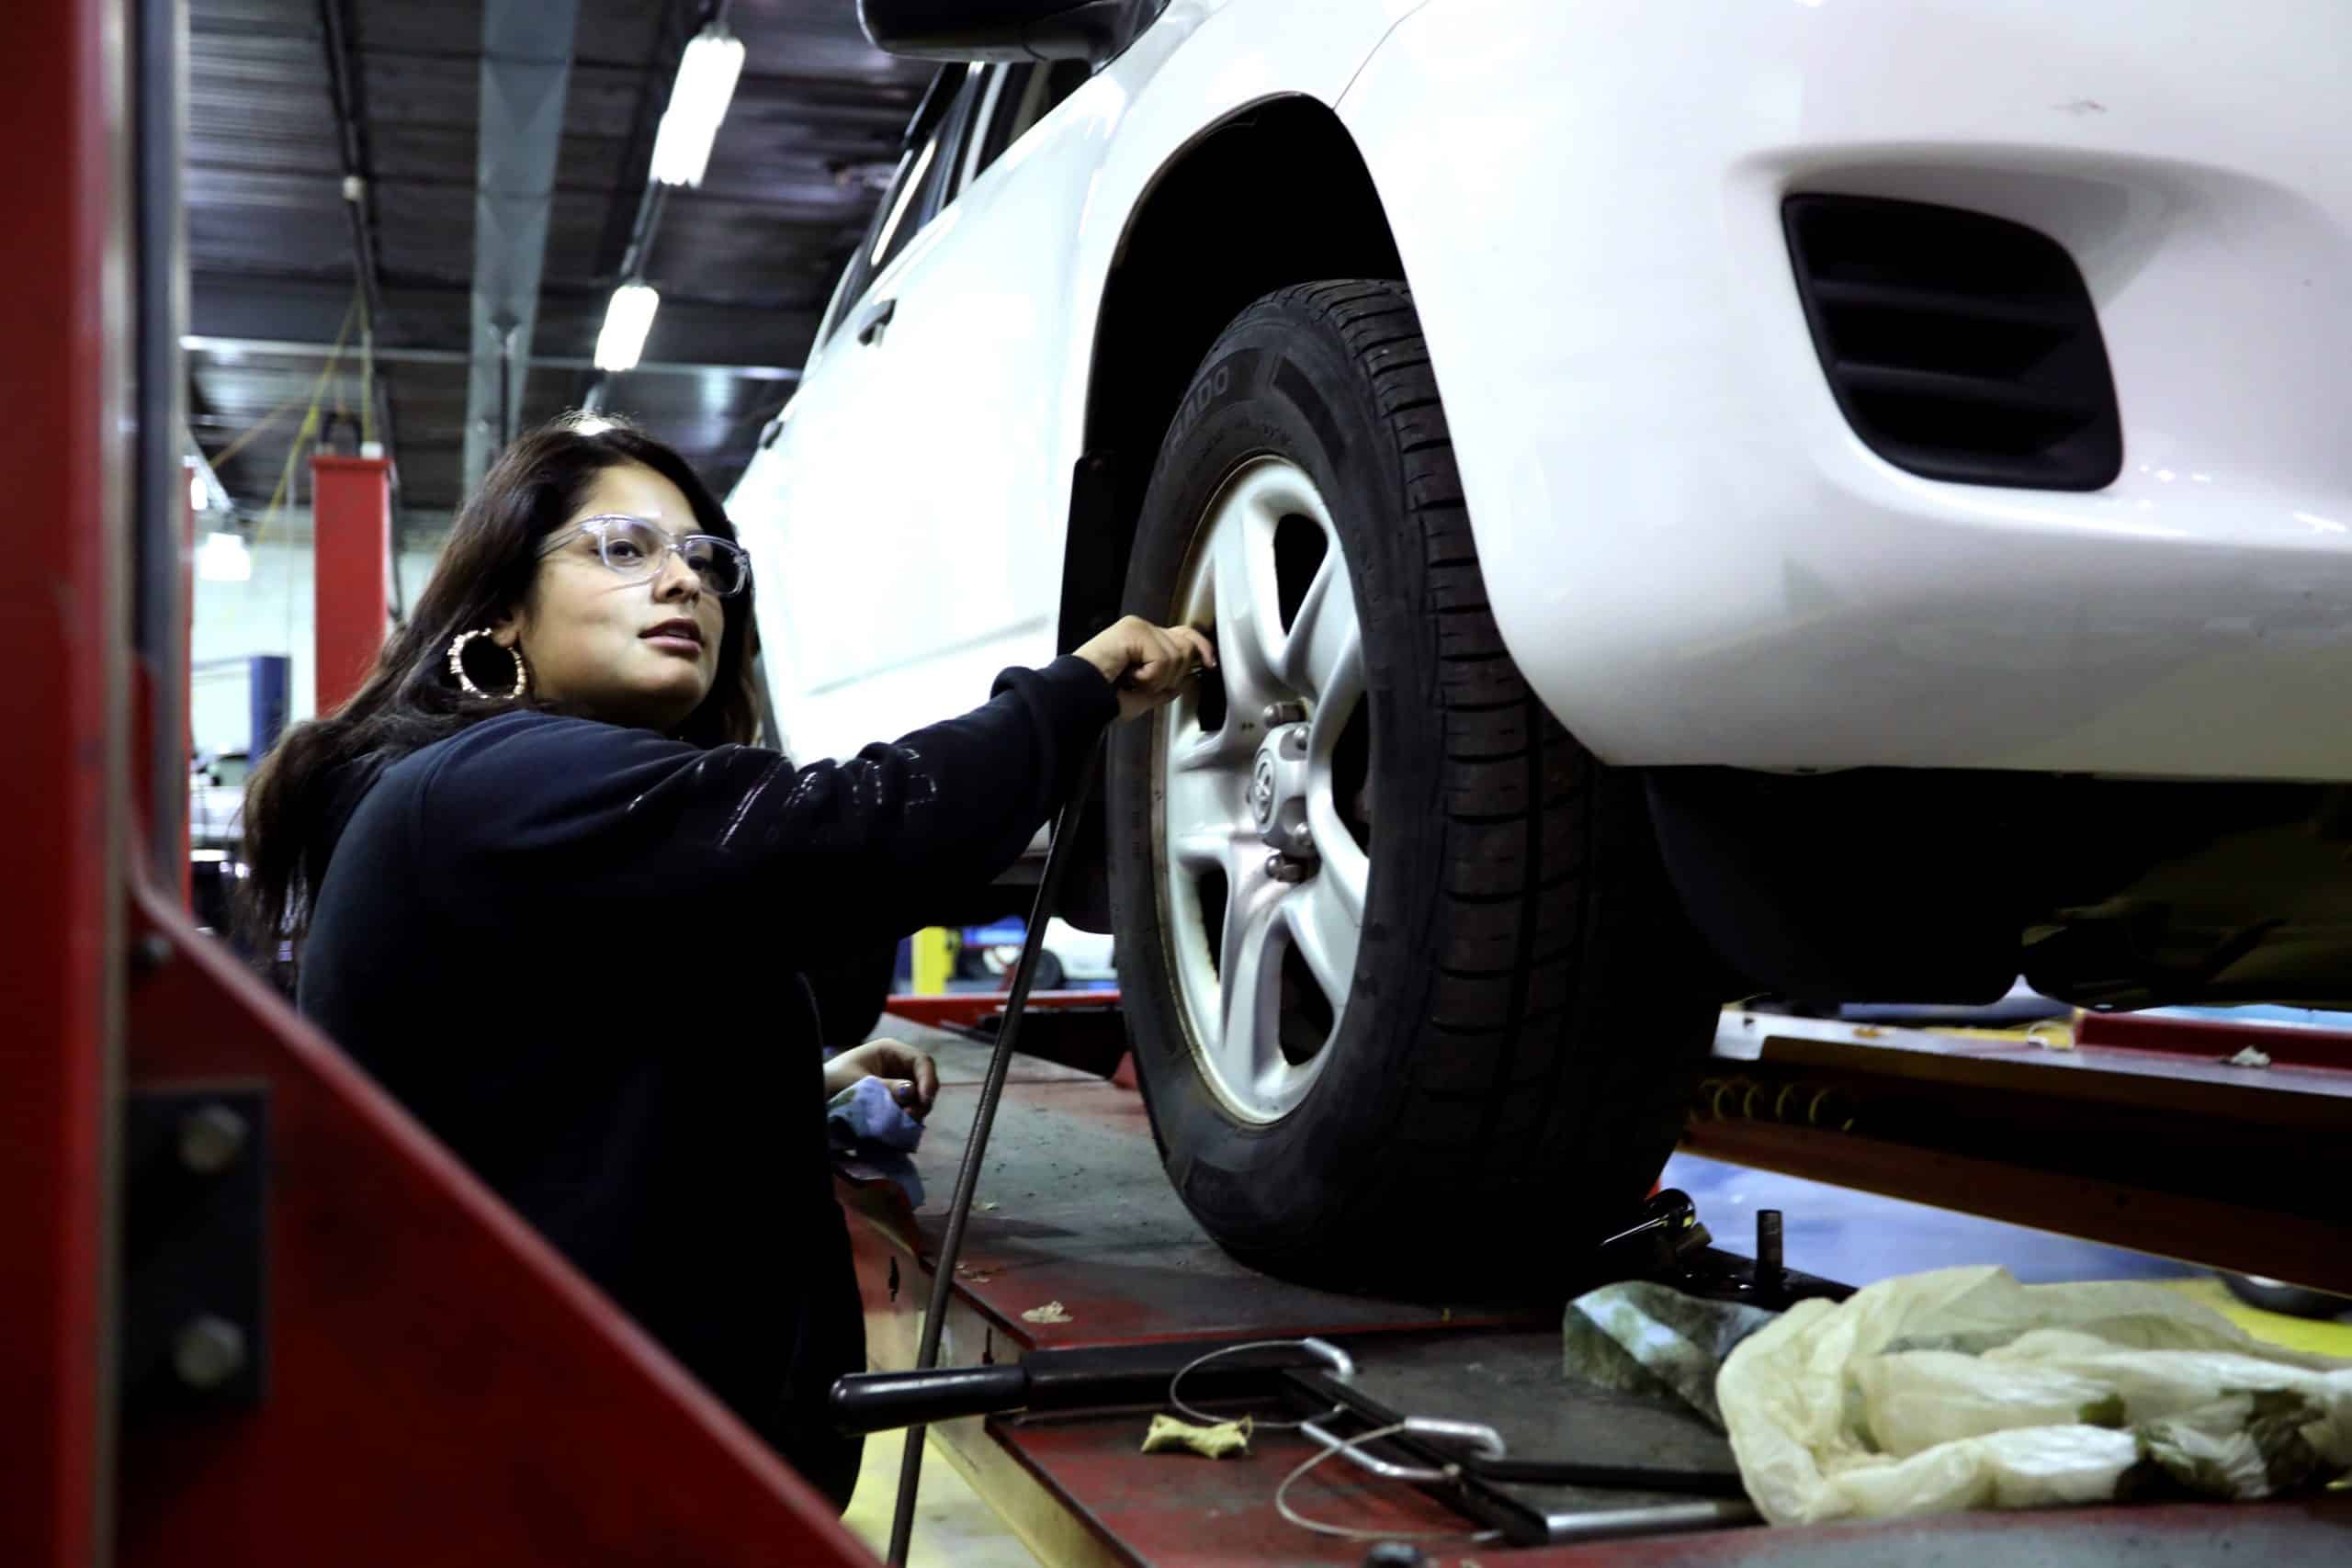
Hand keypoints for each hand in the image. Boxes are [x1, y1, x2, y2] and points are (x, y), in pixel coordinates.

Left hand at [823, 1038, 939, 1118]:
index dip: (928, 1079)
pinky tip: (899, 1126)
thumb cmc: (831, 1082)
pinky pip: (909, 1108)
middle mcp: (897, 1065)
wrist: (814, 1096)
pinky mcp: (892, 1101)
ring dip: (915, 1111)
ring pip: (919, 1097)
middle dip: (922, 1099)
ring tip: (902, 1123)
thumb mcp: (858, 1084)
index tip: (925, 1100)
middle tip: (910, 1117)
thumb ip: (885, 1088)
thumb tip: (910, 1091)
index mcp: (890, 1051)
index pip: (922, 1061)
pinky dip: (908, 1118)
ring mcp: (896, 1083)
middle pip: (924, 1080)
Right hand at [1074, 615, 1217, 721]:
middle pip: (1187, 645)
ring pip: (1177, 655)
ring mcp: (1138, 627)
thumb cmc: (1104, 699)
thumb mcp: (1144, 696)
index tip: (1211, 666)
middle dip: (1173, 674)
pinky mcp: (1132, 630)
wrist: (1081, 700)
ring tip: (1133, 681)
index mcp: (1145, 641)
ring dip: (1158, 679)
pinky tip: (1129, 676)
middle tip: (1144, 682)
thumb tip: (1188, 680)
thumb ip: (1166, 686)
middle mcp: (1143, 629)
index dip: (1202, 648)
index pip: (1186, 635)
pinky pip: (1162, 659)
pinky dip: (1149, 677)